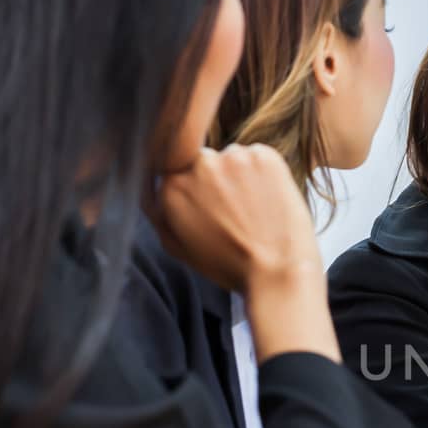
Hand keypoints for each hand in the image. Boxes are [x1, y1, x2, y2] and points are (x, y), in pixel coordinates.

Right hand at [150, 144, 320, 295]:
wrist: (275, 272)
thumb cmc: (228, 265)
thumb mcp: (179, 246)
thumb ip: (160, 213)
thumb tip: (152, 190)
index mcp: (171, 186)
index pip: (177, 171)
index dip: (197, 189)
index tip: (211, 204)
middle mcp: (198, 164)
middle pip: (205, 161)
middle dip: (217, 181)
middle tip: (236, 211)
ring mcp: (233, 156)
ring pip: (233, 158)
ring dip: (241, 176)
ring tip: (255, 210)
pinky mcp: (264, 156)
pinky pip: (260, 157)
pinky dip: (265, 173)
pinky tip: (270, 201)